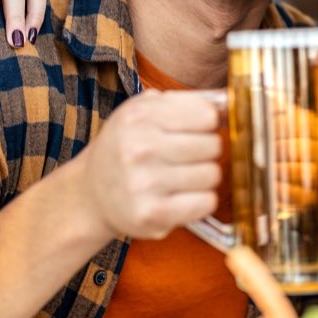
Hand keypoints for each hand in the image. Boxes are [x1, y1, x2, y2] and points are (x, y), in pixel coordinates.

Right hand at [75, 91, 223, 240]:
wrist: (91, 194)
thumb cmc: (127, 148)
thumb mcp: (143, 113)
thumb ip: (183, 103)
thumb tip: (226, 103)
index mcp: (139, 116)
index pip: (206, 114)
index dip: (208, 123)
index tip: (197, 129)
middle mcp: (139, 147)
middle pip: (213, 145)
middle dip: (207, 151)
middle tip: (189, 157)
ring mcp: (144, 183)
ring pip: (212, 174)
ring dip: (205, 177)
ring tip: (184, 177)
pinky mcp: (151, 214)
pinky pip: (205, 202)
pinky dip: (202, 201)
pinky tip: (185, 197)